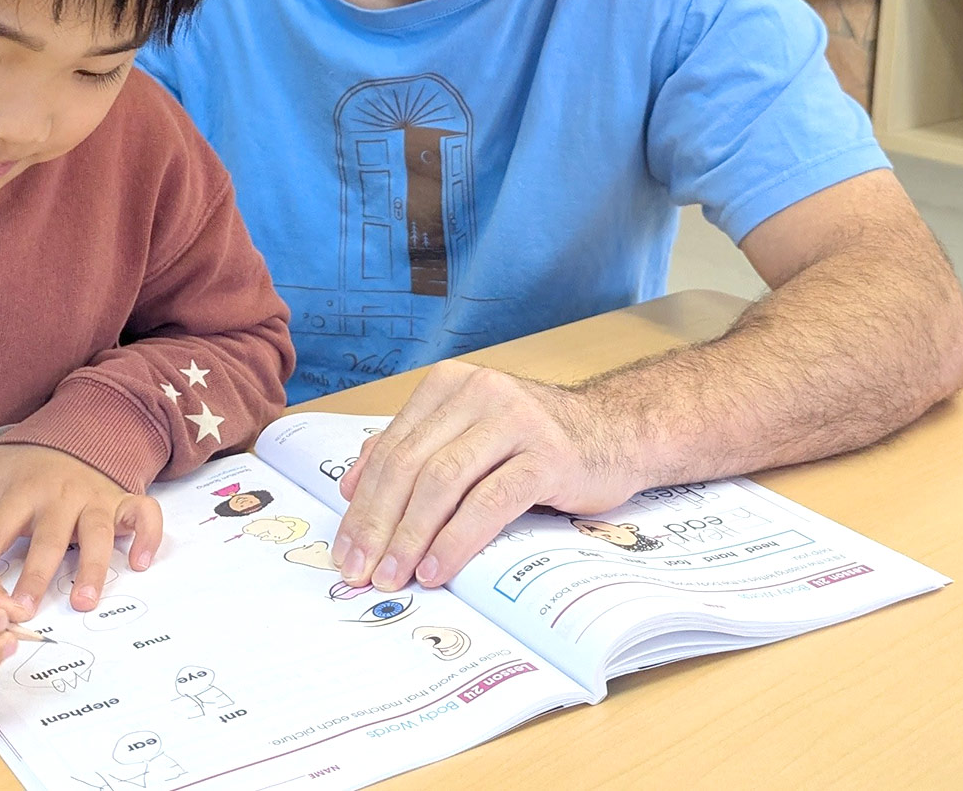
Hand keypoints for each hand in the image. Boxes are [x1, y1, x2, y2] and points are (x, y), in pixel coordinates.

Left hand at [0, 445, 162, 615]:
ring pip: (99, 533)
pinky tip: (142, 564)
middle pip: (49, 538)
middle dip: (38, 574)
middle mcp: (59, 496)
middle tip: (26, 609)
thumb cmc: (25, 463)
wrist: (78, 429)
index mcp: (21, 492)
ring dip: (94, 566)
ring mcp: (95, 499)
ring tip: (85, 601)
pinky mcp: (124, 500)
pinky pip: (145, 515)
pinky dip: (148, 537)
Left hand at [332, 361, 638, 590]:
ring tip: (393, 576)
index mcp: (447, 386)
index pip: (390, 450)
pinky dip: (456, 540)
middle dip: (378, 524)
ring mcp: (513, 421)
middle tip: (361, 570)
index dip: (361, 503)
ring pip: (442, 483)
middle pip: (409, 466)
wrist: (618, 433)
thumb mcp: (467, 435)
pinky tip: (438, 568)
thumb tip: (349, 486)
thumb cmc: (535, 441)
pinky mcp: (546, 455)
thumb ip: (412, 449)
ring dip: (410, 537)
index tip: (345, 548)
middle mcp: (476, 393)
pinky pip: (488, 502)